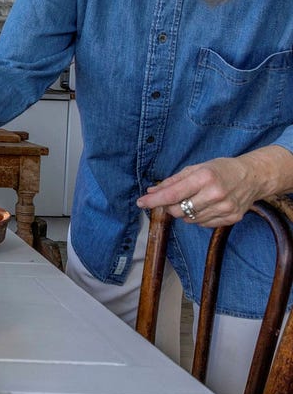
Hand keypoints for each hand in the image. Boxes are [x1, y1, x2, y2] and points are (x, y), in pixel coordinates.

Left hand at [135, 146, 292, 227]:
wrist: (253, 177)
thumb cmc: (221, 169)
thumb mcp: (196, 168)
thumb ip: (172, 181)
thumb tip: (151, 191)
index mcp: (205, 177)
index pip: (173, 194)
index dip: (154, 200)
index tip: (141, 202)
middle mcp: (216, 194)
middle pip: (178, 211)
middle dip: (170, 206)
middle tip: (173, 199)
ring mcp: (225, 208)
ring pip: (190, 219)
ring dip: (184, 212)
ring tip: (194, 199)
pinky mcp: (231, 219)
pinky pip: (203, 224)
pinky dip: (198, 217)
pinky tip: (205, 206)